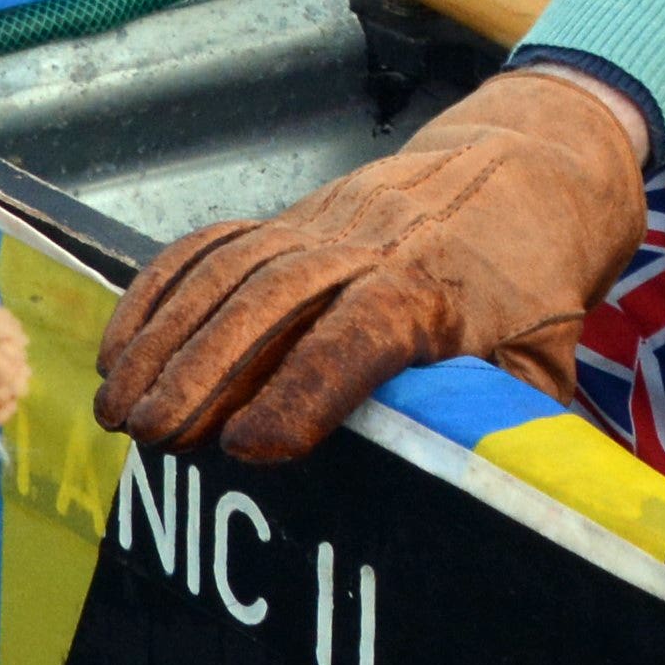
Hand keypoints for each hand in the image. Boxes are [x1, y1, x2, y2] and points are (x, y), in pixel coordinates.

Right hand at [92, 68, 654, 464]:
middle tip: (151, 436)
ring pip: (229, 272)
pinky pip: (212, 244)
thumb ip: (501, 421)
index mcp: (435, 289)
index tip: (248, 448)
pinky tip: (120, 346)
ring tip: (118, 408)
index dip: (303, 390)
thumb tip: (472, 495)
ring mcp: (320, 226)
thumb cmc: (528, 282)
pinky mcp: (290, 219)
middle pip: (273, 301)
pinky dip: (159, 290)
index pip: (359, 334)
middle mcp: (367, 247)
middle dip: (203, 372)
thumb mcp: (545, 359)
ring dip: (165, 338)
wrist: (524, 168)